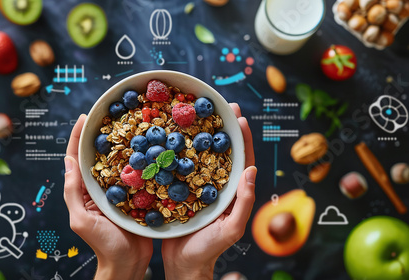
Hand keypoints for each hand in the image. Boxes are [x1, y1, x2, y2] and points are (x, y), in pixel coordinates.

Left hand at [64, 114, 152, 279]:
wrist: (128, 263)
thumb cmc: (103, 245)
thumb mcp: (81, 219)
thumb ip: (73, 192)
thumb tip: (68, 162)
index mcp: (85, 190)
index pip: (77, 158)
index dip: (78, 137)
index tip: (85, 118)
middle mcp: (102, 186)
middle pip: (99, 155)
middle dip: (103, 134)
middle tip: (111, 114)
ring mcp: (120, 190)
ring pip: (120, 161)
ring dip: (124, 144)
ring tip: (131, 124)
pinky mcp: (138, 195)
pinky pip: (139, 174)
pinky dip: (142, 160)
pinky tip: (150, 149)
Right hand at [162, 103, 255, 279]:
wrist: (182, 264)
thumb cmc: (209, 249)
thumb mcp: (231, 229)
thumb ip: (244, 202)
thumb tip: (251, 171)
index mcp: (232, 191)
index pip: (241, 160)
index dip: (242, 138)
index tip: (240, 117)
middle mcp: (216, 184)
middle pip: (222, 151)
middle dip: (223, 128)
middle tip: (221, 105)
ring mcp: (197, 186)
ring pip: (200, 155)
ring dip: (201, 134)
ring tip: (197, 114)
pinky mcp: (179, 189)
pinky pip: (180, 166)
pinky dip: (179, 151)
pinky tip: (172, 139)